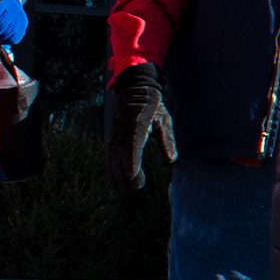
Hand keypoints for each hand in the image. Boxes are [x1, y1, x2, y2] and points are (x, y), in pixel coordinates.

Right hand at [104, 64, 173, 189]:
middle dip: (125, 174)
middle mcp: (122, 131)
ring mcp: (115, 135)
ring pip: (111, 159)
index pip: (132, 144)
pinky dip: (111, 170)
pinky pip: (109, 157)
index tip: (132, 175)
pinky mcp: (112, 140)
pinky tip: (117, 183)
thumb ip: (167, 139)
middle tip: (138, 186)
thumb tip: (169, 160)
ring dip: (117, 175)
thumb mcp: (164, 119)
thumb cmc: (153, 107)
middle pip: (119, 156)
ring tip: (129, 187)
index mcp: (137, 124)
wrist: (133, 91)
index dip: (131, 160)